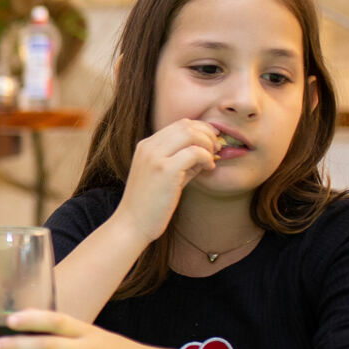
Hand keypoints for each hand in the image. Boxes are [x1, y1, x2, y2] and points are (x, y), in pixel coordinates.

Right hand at [116, 119, 221, 242]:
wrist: (132, 224)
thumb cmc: (150, 204)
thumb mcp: (164, 176)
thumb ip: (182, 161)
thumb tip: (207, 151)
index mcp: (146, 146)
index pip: (179, 124)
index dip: (201, 129)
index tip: (211, 142)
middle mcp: (149, 147)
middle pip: (186, 124)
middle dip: (207, 133)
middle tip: (216, 149)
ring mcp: (155, 157)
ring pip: (191, 133)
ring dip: (208, 144)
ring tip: (212, 159)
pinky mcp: (165, 170)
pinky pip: (194, 152)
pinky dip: (206, 157)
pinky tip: (208, 169)